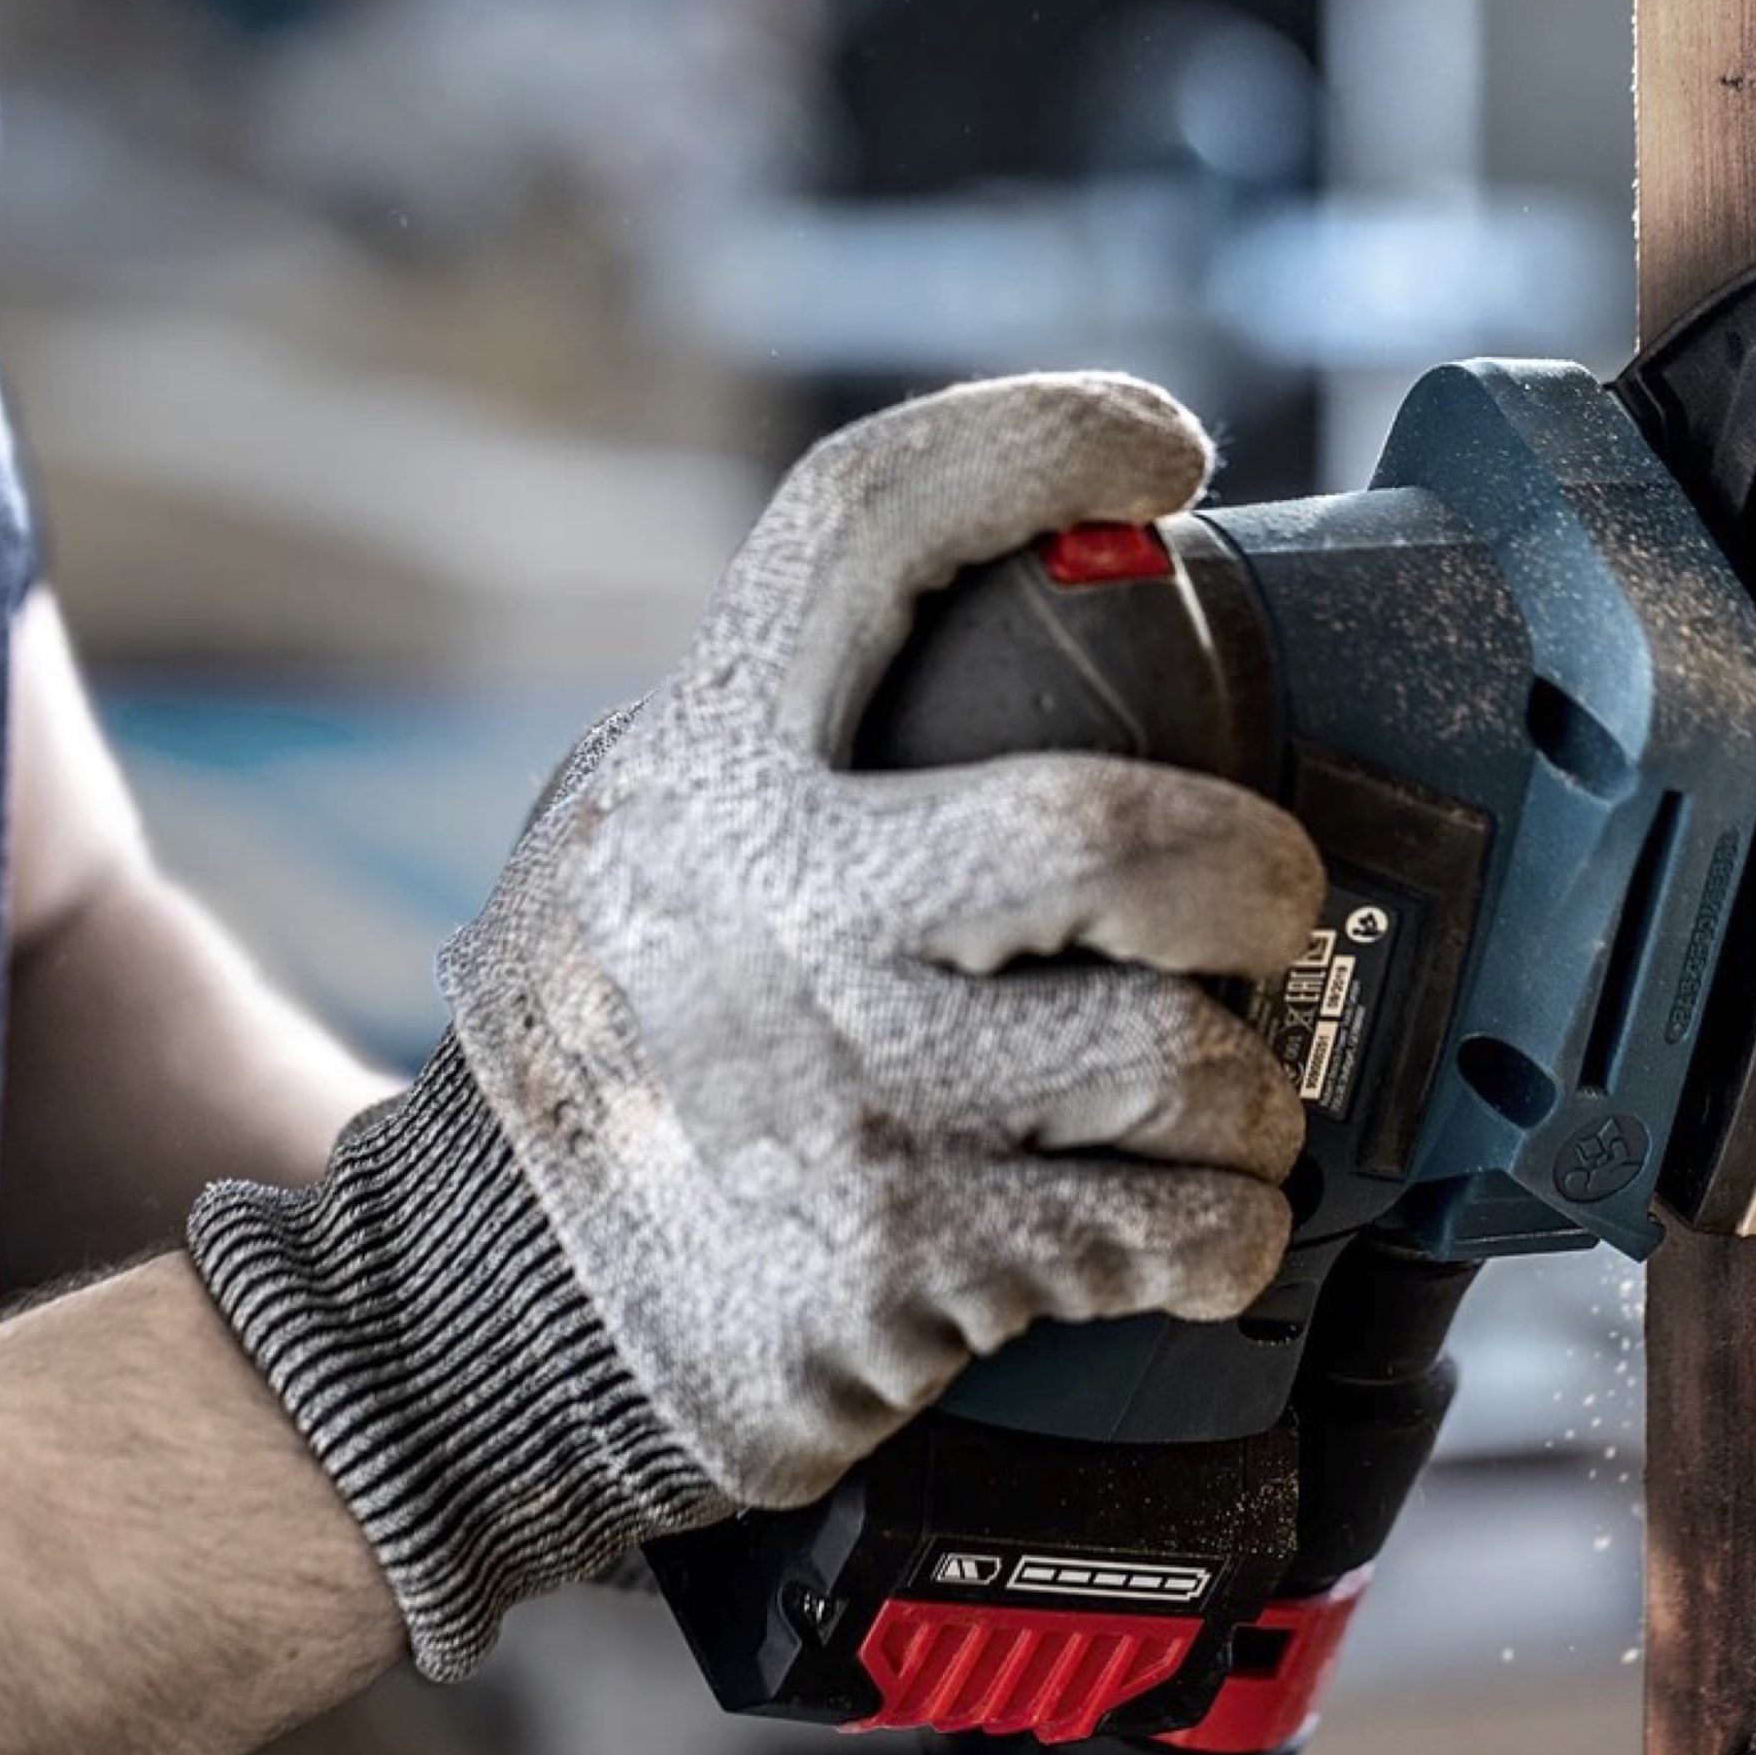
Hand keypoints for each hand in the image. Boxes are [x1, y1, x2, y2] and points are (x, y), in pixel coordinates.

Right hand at [190, 373, 1322, 1676]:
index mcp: (707, 767)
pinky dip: (1231, 1230)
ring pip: (1176, 1061)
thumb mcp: (633, 839)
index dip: (1038, 439)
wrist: (486, 1316)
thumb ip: (784, 743)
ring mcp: (853, 1100)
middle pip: (1110, 831)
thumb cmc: (616, 1045)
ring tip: (1227, 1106)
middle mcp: (780, 913)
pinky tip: (1204, 1224)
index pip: (868, 519)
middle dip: (1249, 869)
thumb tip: (1018, 623)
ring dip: (1250, 1096)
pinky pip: (1173, 1230)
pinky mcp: (914, 1266)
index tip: (1166, 444)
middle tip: (1269, 897)